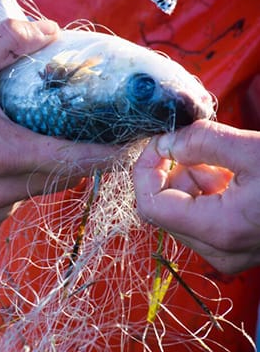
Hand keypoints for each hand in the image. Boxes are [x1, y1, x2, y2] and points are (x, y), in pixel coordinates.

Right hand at [0, 16, 114, 236]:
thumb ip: (10, 41)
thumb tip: (49, 31)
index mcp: (6, 155)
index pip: (77, 161)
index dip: (106, 155)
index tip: (124, 147)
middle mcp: (0, 192)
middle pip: (58, 178)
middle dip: (70, 160)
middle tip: (68, 136)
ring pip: (31, 194)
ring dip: (35, 175)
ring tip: (19, 149)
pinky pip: (6, 210)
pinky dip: (8, 192)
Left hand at [134, 120, 259, 272]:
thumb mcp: (256, 150)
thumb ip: (202, 142)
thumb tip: (165, 141)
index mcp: (219, 230)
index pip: (150, 205)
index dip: (145, 170)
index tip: (159, 143)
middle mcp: (218, 250)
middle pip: (164, 208)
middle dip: (171, 171)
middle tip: (194, 143)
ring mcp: (228, 252)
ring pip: (182, 211)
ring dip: (190, 178)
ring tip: (222, 158)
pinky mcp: (237, 245)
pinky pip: (202, 216)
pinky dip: (206, 189)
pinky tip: (231, 172)